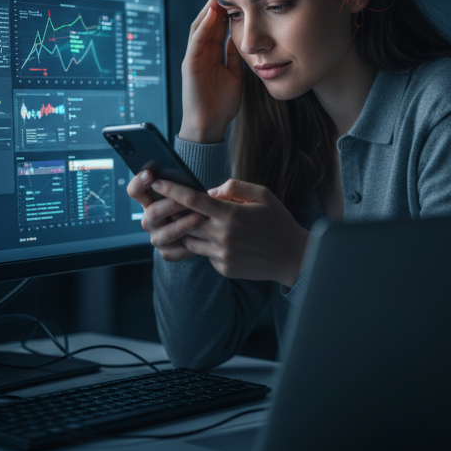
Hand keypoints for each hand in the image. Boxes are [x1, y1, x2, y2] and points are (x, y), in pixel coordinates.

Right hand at [127, 169, 205, 261]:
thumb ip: (196, 186)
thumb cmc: (204, 204)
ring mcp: (158, 237)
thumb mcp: (200, 192)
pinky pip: (176, 250)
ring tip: (201, 217)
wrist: (215, 231)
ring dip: (184, 224)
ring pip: (165, 233)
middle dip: (171, 205)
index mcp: (152, 201)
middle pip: (151, 212)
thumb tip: (205, 190)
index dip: (139, 183)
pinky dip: (191, 244)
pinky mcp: (168, 252)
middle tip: (189, 200)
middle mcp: (151, 219)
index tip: (149, 174)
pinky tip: (204, 238)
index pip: (136, 191)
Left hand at [149, 176, 308, 286]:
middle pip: (185, 222)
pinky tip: (228, 243)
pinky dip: (209, 246)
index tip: (157, 182)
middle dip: (177, 213)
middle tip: (178, 206)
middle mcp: (223, 235)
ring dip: (193, 231)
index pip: (192, 199)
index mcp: (232, 214)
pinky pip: (205, 255)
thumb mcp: (263, 194)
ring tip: (209, 225)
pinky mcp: (223, 268)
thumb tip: (210, 192)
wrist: (293, 256)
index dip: (171, 189)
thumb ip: (235, 187)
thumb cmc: (278, 221)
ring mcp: (222, 255)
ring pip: (191, 240)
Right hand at [178, 0, 242, 143]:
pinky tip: (211, 14)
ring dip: (208, 7)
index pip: (219, 25)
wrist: (209, 125)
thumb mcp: (234, 73)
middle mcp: (201, 51)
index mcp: (212, 53)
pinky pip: (196, 41)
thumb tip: (241, 38)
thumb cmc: (221, 102)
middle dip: (215, 1)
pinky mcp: (190, 65)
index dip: (227, 7)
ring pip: (200, 26)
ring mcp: (194, 56)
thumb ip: (234, 55)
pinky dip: (203, 27)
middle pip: (208, 20)